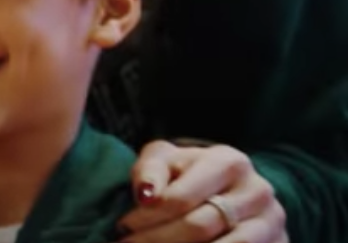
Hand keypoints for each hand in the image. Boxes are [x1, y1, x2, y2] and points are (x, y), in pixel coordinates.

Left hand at [116, 140, 286, 242]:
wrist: (231, 189)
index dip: (148, 216)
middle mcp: (258, 190)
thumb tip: (146, 194)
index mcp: (229, 162)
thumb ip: (150, 171)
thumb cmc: (187, 174)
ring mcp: (273, 222)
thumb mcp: (166, 161)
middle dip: (157, 240)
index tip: (122, 226)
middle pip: (200, 227)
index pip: (182, 197)